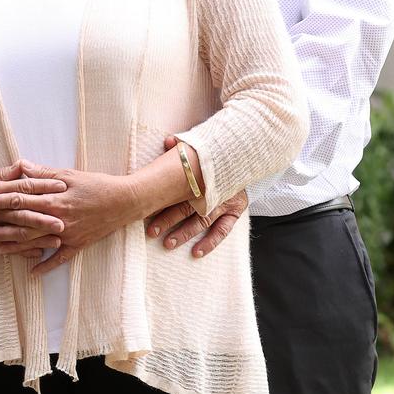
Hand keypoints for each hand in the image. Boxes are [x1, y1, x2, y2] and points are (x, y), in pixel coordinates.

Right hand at [0, 111, 53, 258]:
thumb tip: (23, 166)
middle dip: (45, 217)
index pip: (22, 187)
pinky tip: (36, 253)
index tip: (61, 186)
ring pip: (17, 232)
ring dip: (38, 236)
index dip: (43, 186)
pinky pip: (6, 244)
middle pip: (23, 213)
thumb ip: (2, 174)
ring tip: (57, 239)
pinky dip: (22, 249)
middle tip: (65, 220)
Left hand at [0, 160, 139, 273]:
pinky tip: (32, 272)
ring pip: (36, 243)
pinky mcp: (78, 244)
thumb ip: (44, 173)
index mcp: (54, 199)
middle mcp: (58, 219)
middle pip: (24, 223)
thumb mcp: (71, 175)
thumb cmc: (97, 185)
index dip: (0, 199)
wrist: (124, 201)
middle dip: (1, 225)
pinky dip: (46, 265)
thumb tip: (21, 166)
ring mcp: (67, 234)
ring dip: (16, 246)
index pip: (21, 198)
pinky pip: (59, 258)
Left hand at [145, 135, 247, 256]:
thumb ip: (184, 146)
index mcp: (201, 174)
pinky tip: (196, 252)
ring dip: (184, 233)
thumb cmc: (218, 156)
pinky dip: (210, 242)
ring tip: (168, 244)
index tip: (145, 208)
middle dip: (167, 220)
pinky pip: (222, 230)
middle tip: (151, 231)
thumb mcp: (202, 148)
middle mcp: (211, 190)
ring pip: (201, 221)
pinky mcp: (234, 211)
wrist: (247, 158)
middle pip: (186, 207)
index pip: (177, 188)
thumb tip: (169, 141)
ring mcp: (223, 203)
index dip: (161, 199)